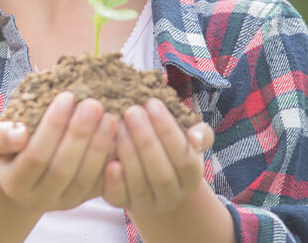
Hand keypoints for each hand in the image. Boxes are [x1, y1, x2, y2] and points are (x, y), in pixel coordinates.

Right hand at [0, 91, 118, 212]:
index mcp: (14, 183)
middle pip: (62, 169)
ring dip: (99, 146)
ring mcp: (65, 202)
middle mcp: (39, 199)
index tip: (66, 96)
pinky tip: (119, 136)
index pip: (35, 156)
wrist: (26, 169)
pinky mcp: (86, 200)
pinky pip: (102, 184)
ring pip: (85, 179)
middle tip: (93, 104)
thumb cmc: (10, 144)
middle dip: (79, 134)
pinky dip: (112, 161)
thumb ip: (1, 135)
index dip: (52, 127)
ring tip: (109, 117)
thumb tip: (20, 134)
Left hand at [102, 98, 213, 214]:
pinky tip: (109, 160)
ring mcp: (147, 203)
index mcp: (191, 178)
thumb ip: (199, 133)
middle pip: (162, 173)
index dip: (169, 131)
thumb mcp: (186, 138)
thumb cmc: (167, 147)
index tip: (152, 103)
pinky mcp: (122, 203)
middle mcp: (171, 196)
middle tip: (132, 111)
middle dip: (146, 140)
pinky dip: (114, 180)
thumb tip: (195, 136)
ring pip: (139, 184)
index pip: (185, 158)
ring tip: (117, 124)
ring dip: (128, 153)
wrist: (147, 176)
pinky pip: (119, 197)